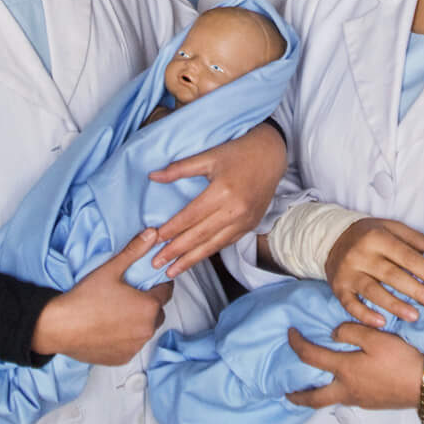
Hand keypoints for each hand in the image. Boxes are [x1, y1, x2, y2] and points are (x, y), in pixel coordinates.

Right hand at [32, 230, 173, 365]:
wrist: (59, 326)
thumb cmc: (85, 298)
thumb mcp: (111, 270)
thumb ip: (135, 251)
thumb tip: (153, 234)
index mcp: (149, 307)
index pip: (165, 292)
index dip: (156, 284)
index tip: (144, 282)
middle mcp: (147, 330)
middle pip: (156, 313)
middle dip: (147, 304)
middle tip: (127, 297)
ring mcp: (135, 347)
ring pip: (144, 330)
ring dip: (137, 322)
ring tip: (116, 313)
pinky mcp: (123, 359)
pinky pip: (131, 345)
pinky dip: (125, 338)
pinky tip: (109, 329)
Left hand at [150, 121, 286, 276]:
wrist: (271, 156)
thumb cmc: (238, 153)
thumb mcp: (208, 156)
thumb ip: (180, 168)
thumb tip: (152, 176)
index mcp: (223, 192)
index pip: (191, 216)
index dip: (171, 229)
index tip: (154, 239)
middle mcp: (234, 211)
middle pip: (200, 235)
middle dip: (176, 251)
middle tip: (156, 263)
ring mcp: (244, 221)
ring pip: (213, 245)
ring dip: (190, 260)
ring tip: (171, 271)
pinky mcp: (249, 226)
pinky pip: (225, 243)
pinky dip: (208, 252)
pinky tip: (195, 259)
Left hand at [284, 323, 423, 410]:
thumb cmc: (402, 360)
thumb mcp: (377, 338)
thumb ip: (351, 332)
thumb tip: (333, 334)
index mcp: (345, 370)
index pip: (311, 357)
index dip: (296, 344)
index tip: (290, 334)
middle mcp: (347, 390)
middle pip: (314, 398)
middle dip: (297, 395)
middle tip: (287, 392)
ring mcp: (360, 400)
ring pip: (331, 400)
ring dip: (318, 395)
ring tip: (314, 385)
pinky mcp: (373, 404)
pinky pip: (347, 398)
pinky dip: (337, 392)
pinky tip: (345, 383)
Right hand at [324, 218, 423, 327]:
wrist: (331, 239)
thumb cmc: (368, 235)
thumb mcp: (390, 227)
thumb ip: (413, 239)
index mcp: (376, 237)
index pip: (406, 256)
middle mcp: (360, 254)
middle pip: (391, 275)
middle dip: (416, 291)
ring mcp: (347, 272)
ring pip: (372, 291)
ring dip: (394, 305)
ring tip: (415, 316)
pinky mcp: (338, 287)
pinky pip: (350, 304)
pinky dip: (364, 315)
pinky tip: (381, 323)